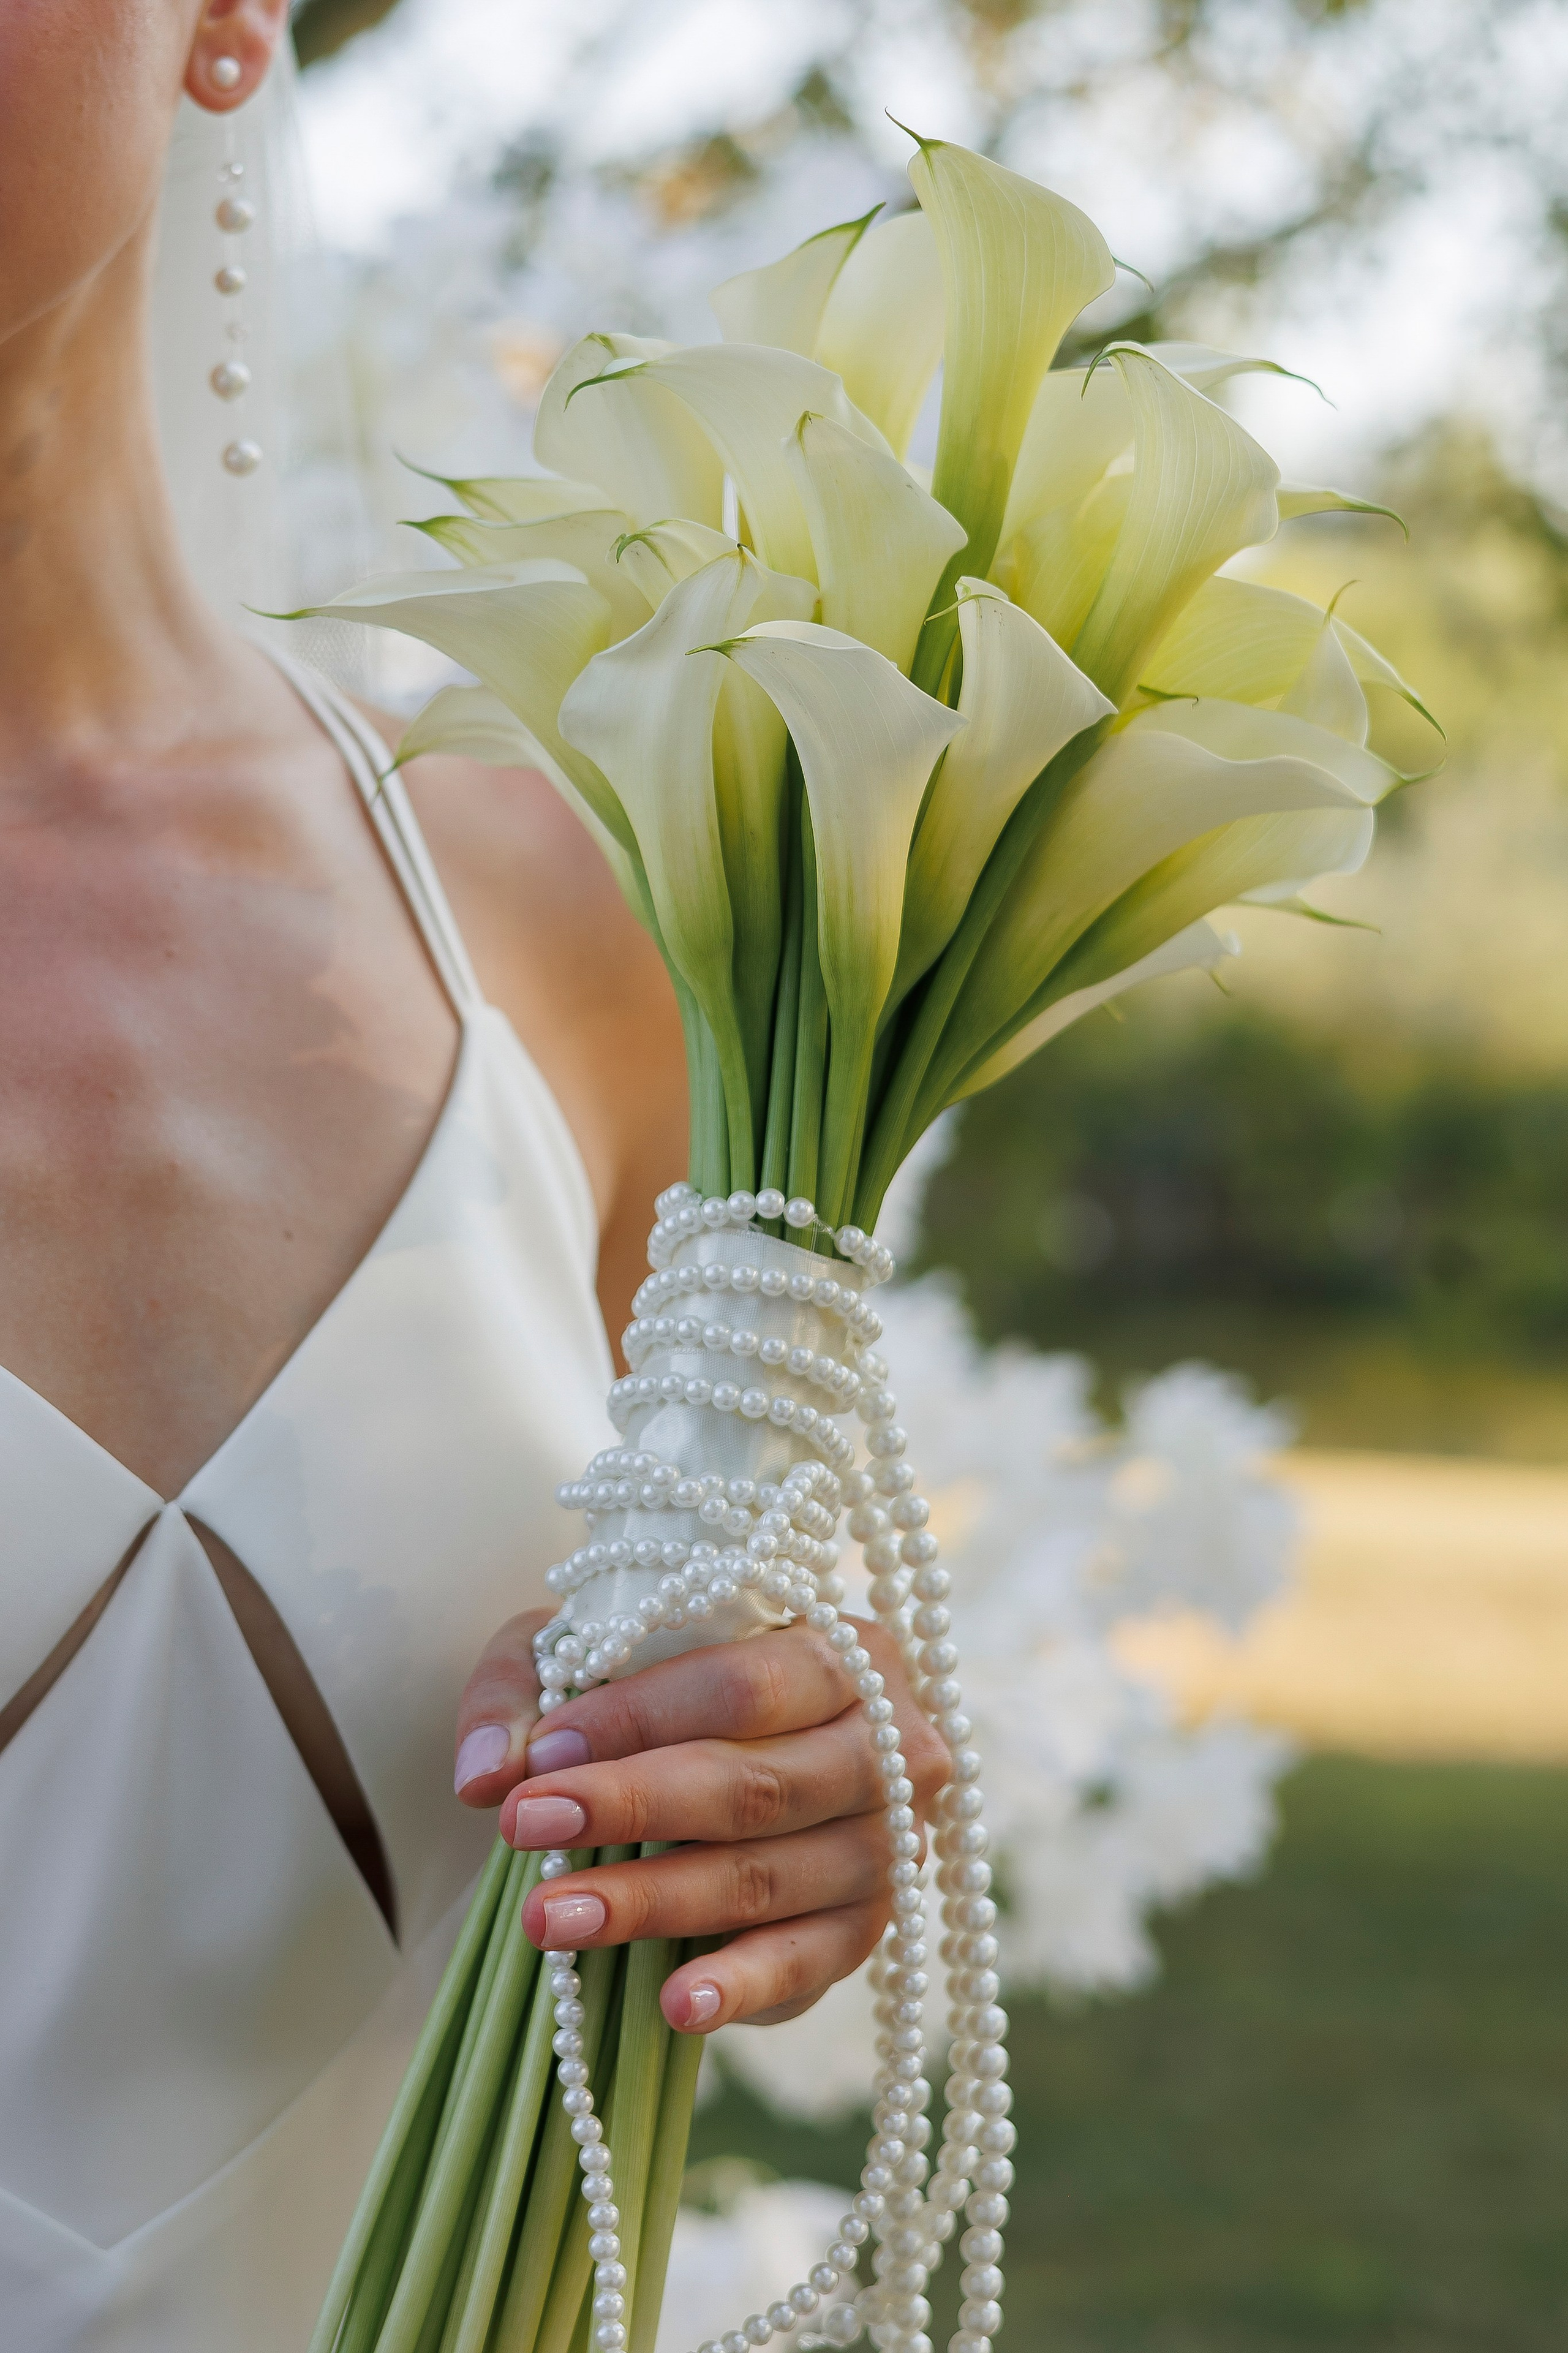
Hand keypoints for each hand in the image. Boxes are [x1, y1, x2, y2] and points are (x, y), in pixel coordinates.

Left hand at [452, 1611, 947, 2031]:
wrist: (752, 1755)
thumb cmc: (672, 1690)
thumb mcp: (593, 1654)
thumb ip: (526, 1690)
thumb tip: (485, 1771)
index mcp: (843, 1651)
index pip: (742, 1683)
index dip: (638, 1716)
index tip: (542, 1752)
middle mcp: (891, 1745)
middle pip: (756, 1783)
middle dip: (630, 1805)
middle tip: (525, 1826)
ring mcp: (889, 1844)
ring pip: (765, 1876)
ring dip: (651, 1902)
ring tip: (550, 1920)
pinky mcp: (869, 1929)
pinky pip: (808, 1963)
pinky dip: (740, 1986)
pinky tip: (672, 2005)